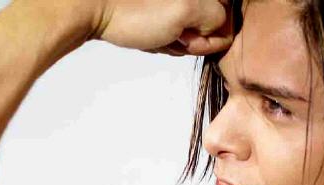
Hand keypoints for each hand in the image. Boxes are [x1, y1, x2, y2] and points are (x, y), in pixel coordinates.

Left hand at [94, 0, 233, 55]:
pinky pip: (172, 31)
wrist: (94, 6)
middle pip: (209, 26)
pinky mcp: (162, 11)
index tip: (187, 36)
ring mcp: (177, 4)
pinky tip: (148, 34)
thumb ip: (216, 17)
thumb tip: (220, 29)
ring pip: (189, 33)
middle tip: (170, 34)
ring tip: (155, 33)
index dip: (210, 36)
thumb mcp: (185, 10)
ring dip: (174, 40)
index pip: (228, 20)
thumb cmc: (135, 10)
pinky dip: (162, 38)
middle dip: (190, 38)